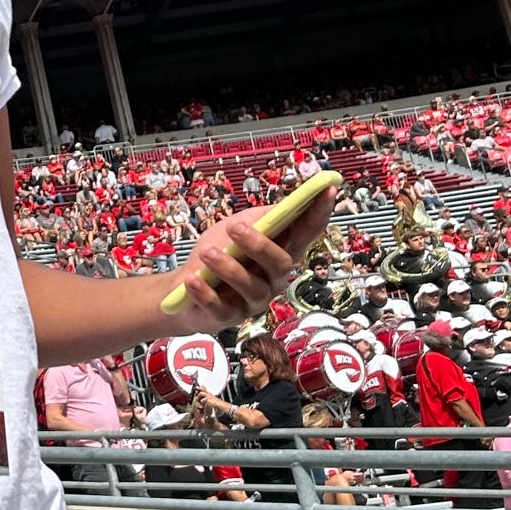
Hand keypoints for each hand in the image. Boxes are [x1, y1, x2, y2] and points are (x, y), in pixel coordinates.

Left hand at [161, 193, 338, 332]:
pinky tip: (193, 279)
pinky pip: (220, 307)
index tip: (329, 191)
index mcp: (279, 253)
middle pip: (281, 264)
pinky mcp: (227, 318)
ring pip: (251, 287)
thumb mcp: (236, 227)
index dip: (319, 214)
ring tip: (206, 253)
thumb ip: (261, 217)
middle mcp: (273, 280)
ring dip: (228, 268)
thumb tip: (288, 202)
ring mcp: (252, 302)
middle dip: (259, 245)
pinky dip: (205, 293)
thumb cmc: (217, 253)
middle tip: (234, 227)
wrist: (182, 289)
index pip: (307, 234)